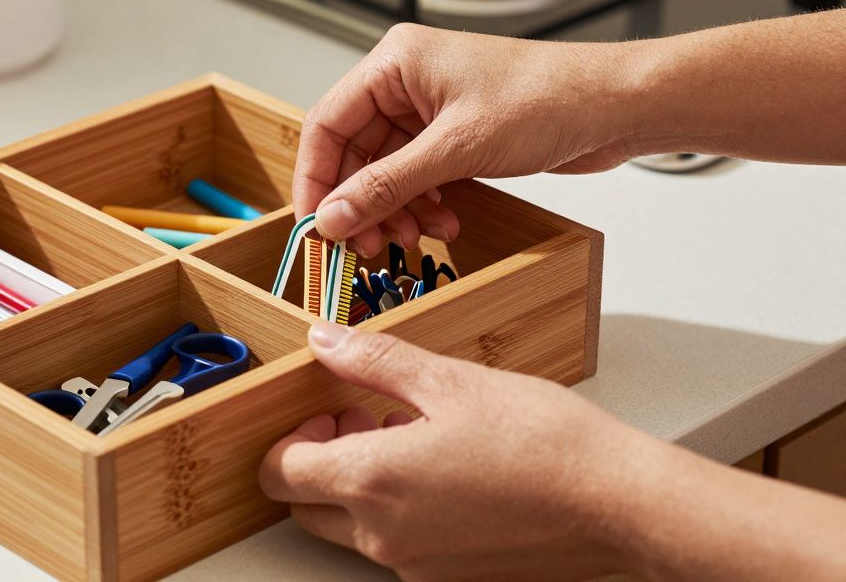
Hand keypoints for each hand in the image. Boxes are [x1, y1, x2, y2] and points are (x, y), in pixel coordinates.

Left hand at [259, 322, 669, 580]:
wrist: (619, 504)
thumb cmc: (545, 442)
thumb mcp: (449, 381)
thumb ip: (374, 362)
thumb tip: (324, 342)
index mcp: (372, 482)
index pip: (281, 473)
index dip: (292, 436)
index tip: (329, 409)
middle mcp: (383, 536)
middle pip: (307, 506)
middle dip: (320, 461)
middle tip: (365, 420)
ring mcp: (415, 565)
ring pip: (352, 528)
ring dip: (361, 483)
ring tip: (414, 438)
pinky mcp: (449, 577)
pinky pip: (397, 545)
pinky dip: (399, 510)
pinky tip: (445, 471)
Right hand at [295, 23, 643, 255]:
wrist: (616, 106)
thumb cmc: (548, 98)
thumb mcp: (456, 149)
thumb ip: (387, 186)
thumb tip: (333, 217)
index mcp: (394, 62)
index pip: (327, 124)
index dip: (316, 179)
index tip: (316, 226)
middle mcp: (406, 82)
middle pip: (355, 153)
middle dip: (361, 203)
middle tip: (366, 245)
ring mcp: (431, 109)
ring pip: (387, 171)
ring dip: (396, 210)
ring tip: (413, 239)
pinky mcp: (455, 134)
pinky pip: (418, 177)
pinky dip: (424, 205)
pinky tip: (443, 224)